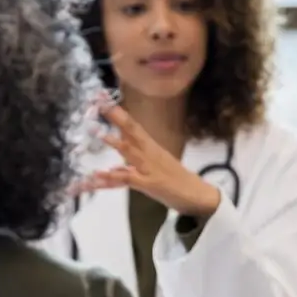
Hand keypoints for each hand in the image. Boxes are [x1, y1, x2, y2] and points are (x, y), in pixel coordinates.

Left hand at [74, 101, 221, 217]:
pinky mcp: (149, 183)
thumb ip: (133, 167)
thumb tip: (115, 168)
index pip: (134, 127)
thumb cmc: (177, 180)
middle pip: (133, 132)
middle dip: (118, 119)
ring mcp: (149, 168)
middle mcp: (150, 153)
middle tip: (103, 105)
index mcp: (152, 147)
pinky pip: (128, 179)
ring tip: (101, 134)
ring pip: (131, 152)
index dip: (120, 114)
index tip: (106, 101)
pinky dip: (113, 177)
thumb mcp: (155, 168)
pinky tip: (100, 175)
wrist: (196, 194)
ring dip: (116, 143)